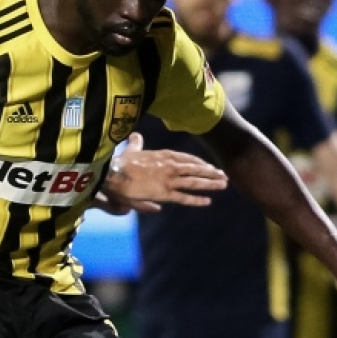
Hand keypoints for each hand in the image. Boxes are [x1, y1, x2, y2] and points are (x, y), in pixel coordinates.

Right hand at [101, 133, 227, 213]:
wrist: (113, 173)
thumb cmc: (118, 163)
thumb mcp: (129, 149)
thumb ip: (135, 143)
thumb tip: (136, 136)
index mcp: (163, 156)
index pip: (186, 158)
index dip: (199, 163)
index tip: (209, 166)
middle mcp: (170, 166)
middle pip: (195, 169)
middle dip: (211, 172)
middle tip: (224, 175)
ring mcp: (168, 180)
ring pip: (194, 181)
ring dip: (210, 183)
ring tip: (223, 184)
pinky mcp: (164, 193)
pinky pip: (184, 197)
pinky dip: (196, 199)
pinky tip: (208, 201)